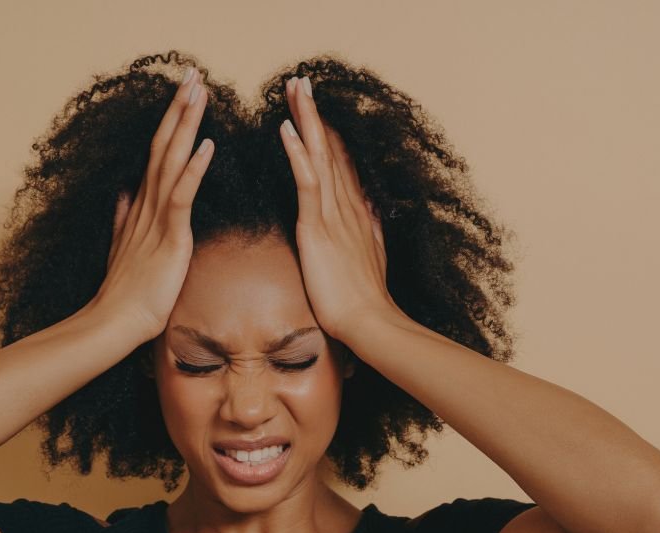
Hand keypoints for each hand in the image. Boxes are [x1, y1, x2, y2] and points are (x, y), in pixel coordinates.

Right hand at [92, 67, 213, 340]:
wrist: (116, 322)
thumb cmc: (126, 292)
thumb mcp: (124, 246)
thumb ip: (125, 217)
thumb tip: (123, 193)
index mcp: (143, 205)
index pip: (158, 152)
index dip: (171, 120)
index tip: (183, 92)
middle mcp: (147, 203)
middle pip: (164, 144)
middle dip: (180, 107)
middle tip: (193, 73)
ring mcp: (156, 217)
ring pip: (172, 159)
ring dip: (186, 124)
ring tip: (199, 92)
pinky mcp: (170, 236)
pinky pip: (182, 196)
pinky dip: (193, 169)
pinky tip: (206, 145)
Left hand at [279, 75, 398, 342]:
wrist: (370, 322)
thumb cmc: (364, 301)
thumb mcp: (370, 257)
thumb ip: (369, 229)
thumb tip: (374, 210)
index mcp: (354, 212)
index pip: (339, 162)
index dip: (328, 133)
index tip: (317, 108)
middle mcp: (347, 205)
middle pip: (329, 149)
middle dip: (314, 114)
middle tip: (300, 82)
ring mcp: (334, 214)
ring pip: (318, 156)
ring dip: (305, 119)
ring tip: (293, 89)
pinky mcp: (318, 228)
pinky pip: (306, 183)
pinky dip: (297, 154)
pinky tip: (286, 130)